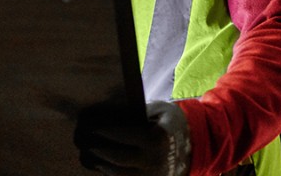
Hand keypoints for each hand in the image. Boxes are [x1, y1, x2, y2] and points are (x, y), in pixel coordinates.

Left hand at [75, 100, 191, 175]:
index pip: (124, 136)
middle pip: (118, 159)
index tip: (93, 128)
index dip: (106, 132)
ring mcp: (153, 175)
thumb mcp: (159, 110)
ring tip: (92, 156)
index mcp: (157, 138)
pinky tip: (104, 167)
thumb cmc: (172, 123)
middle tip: (85, 144)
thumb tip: (111, 114)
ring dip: (103, 166)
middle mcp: (154, 160)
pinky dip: (113, 175)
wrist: (195, 143)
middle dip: (99, 151)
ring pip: (120, 175)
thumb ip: (138, 114)